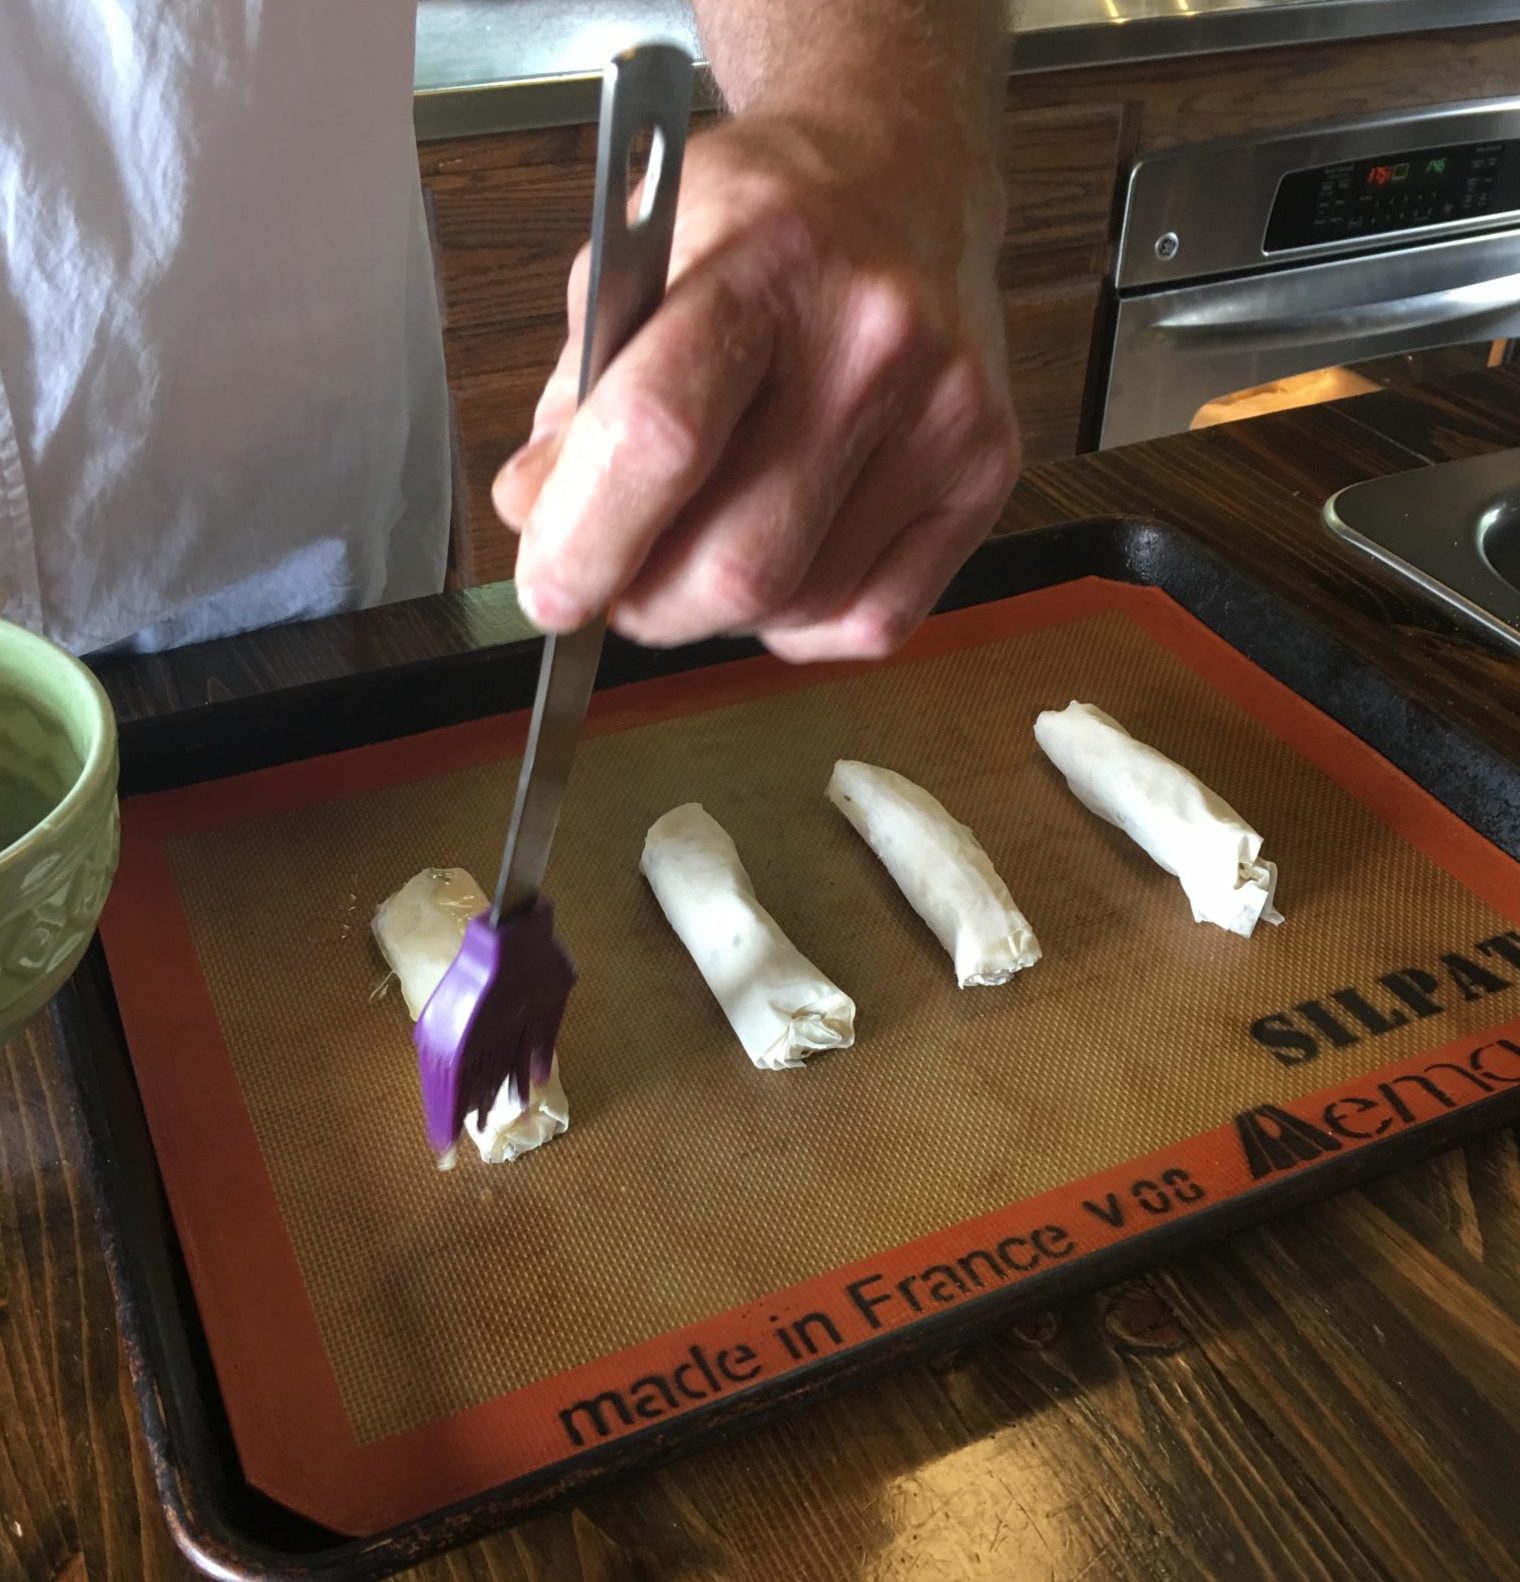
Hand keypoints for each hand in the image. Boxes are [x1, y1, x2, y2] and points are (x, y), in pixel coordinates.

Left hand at [493, 115, 1018, 662]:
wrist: (904, 180)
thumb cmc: (761, 227)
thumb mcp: (634, 265)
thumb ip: (575, 397)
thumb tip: (538, 517)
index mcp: (764, 260)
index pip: (660, 433)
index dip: (587, 539)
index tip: (549, 590)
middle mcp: (872, 338)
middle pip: (739, 562)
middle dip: (646, 605)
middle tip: (616, 582)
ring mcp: (945, 413)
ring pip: (796, 606)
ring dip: (716, 614)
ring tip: (698, 547)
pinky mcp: (988, 472)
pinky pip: (870, 621)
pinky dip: (799, 622)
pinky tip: (783, 560)